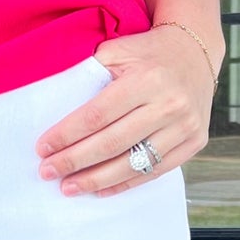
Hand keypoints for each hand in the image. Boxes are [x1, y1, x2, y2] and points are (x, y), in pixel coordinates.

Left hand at [35, 25, 218, 197]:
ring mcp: (185, 126)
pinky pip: (154, 172)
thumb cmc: (149, 53)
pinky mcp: (194, 143)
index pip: (98, 115)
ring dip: (96, 180)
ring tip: (68, 187)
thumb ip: (90, 74)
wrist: (196, 53)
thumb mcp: (118, 50)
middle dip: (75, 161)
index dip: (67, 134)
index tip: (42, 148)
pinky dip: (124, 184)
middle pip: (112, 143)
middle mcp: (169, 104)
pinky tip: (100, 189)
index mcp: (148, 79)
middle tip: (47, 173)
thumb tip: (54, 108)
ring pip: (133, 163)